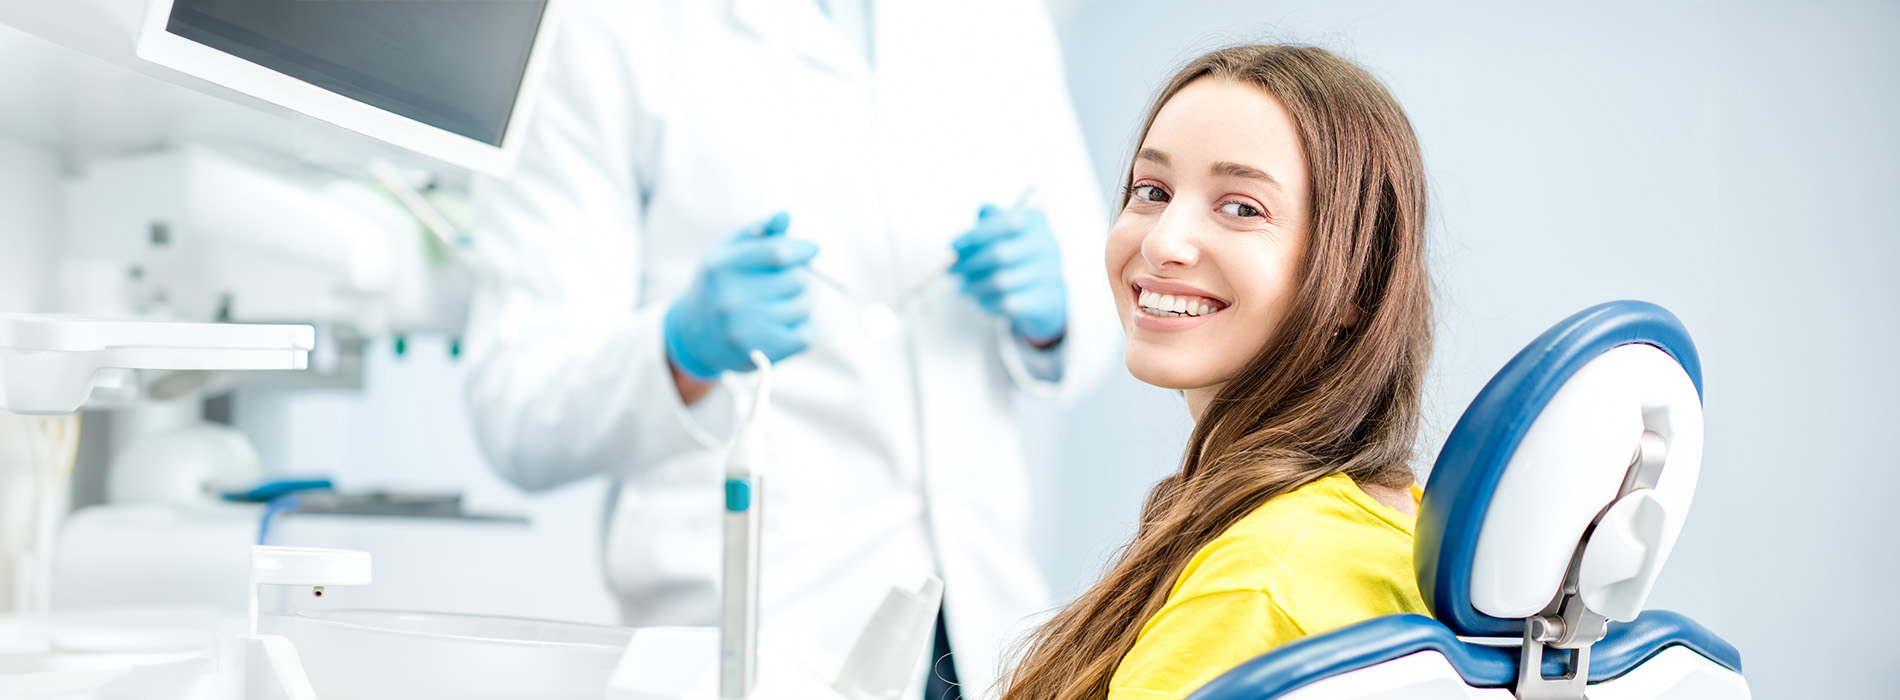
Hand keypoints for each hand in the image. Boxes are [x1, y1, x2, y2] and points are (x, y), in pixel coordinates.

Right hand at [664, 212, 817, 379]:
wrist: (695, 335)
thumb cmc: (720, 285)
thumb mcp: (729, 252)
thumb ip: (759, 233)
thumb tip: (785, 216)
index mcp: (724, 267)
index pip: (779, 252)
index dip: (802, 249)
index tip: (811, 249)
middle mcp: (732, 298)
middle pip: (797, 279)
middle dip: (798, 277)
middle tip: (784, 282)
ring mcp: (745, 329)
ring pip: (804, 306)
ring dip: (800, 302)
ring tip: (780, 304)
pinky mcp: (760, 354)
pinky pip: (806, 334)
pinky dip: (803, 328)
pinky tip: (785, 324)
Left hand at [950, 204, 1066, 345]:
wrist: (1047, 291)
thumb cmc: (1018, 254)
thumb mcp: (1006, 231)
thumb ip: (991, 220)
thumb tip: (981, 212)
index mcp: (1036, 222)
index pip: (1006, 222)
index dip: (976, 234)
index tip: (953, 246)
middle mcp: (1047, 245)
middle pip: (1000, 254)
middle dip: (969, 263)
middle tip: (951, 271)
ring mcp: (1050, 274)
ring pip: (1001, 282)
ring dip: (974, 286)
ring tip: (962, 287)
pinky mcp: (1046, 300)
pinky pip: (1008, 303)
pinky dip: (988, 302)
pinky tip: (980, 299)